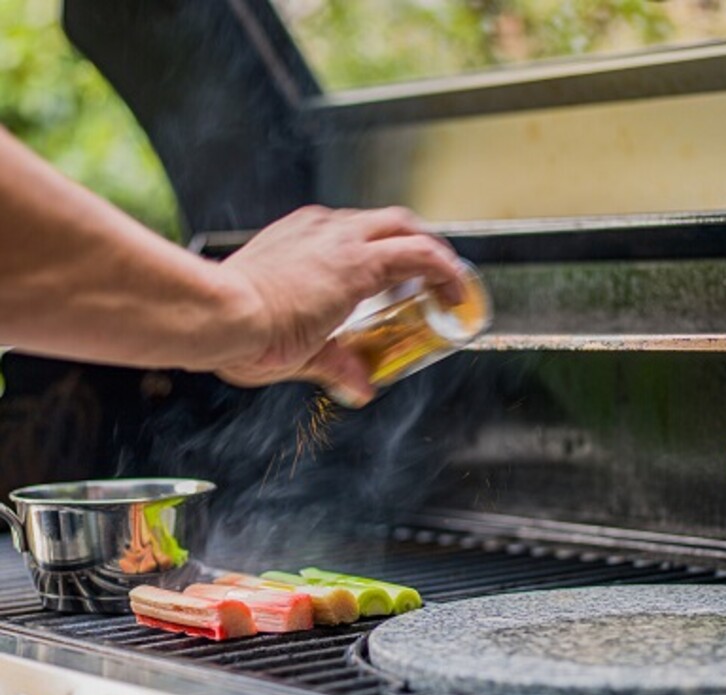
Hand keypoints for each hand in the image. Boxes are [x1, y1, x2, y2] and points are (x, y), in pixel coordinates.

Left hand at [215, 205, 463, 405]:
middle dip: (425, 248)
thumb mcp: (310, 360)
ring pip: (368, 220)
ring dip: (388, 242)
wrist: (214, 312)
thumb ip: (343, 368)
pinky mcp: (290, 228)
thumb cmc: (258, 334)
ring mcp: (313, 228)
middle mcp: (339, 237)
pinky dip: (353, 241)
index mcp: (356, 267)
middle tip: (431, 276)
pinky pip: (334, 224)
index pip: (422, 256)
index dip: (448, 274)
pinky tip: (343, 268)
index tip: (454, 294)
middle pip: (402, 225)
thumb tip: (361, 385)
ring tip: (388, 274)